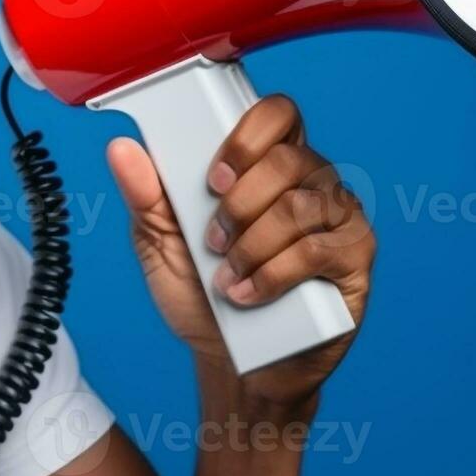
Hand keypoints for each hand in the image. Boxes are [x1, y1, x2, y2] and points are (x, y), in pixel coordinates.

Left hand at [106, 94, 375, 406]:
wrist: (231, 362)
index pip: (278, 114)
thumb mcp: (161, 244)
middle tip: (213, 240)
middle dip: (239, 203)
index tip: (213, 178)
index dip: (246, 138)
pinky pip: (318, 250)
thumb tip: (121, 149)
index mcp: (268, 164)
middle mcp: (312, 183)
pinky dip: (272, 275)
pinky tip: (248, 295)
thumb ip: (144, 196)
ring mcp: (339, 219)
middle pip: (288, 160)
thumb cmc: (201, 294)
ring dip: (251, 245)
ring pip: (300, 206)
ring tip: (226, 277)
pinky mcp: (354, 260)